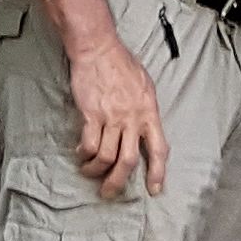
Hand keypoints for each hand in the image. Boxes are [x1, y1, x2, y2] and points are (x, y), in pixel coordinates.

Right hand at [67, 29, 167, 197]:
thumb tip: (144, 130)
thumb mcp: (145, 86)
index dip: (158, 172)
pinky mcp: (91, 114)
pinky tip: (81, 153)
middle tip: (109, 192)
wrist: (98, 49)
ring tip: (90, 172)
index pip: (158, 149)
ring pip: (105, 157)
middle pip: (128, 161)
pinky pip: (88, 144)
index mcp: (149, 112)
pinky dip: (84, 154)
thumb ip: (146, 111)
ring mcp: (111, 117)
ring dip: (96, 170)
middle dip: (118, 182)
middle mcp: (132, 118)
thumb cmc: (122, 64)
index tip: (155, 189)